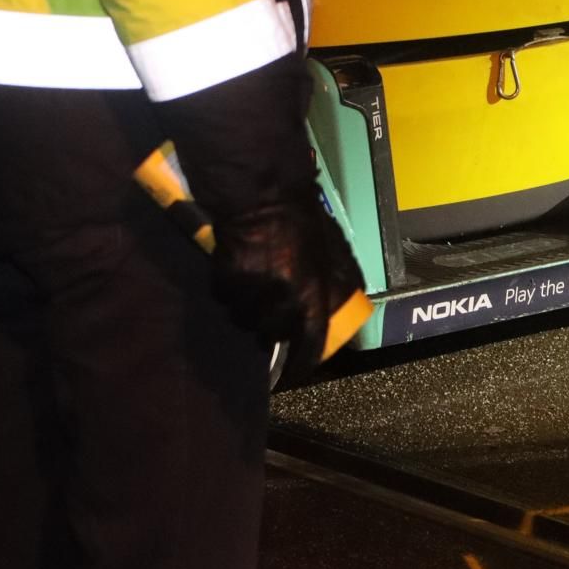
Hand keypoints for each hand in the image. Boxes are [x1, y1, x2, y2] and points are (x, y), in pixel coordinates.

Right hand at [211, 192, 365, 384]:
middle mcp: (281, 300)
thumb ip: (338, 282)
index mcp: (312, 295)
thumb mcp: (333, 252)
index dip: (301, 363)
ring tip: (256, 289)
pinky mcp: (225, 281)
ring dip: (250, 311)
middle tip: (274, 313)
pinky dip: (231, 293)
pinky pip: (226, 299)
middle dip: (273, 329)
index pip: (309, 344)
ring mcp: (250, 292)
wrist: (262, 196)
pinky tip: (239, 274)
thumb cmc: (304, 222)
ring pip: (245, 319)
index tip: (294, 372)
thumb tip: (343, 307)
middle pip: (272, 334)